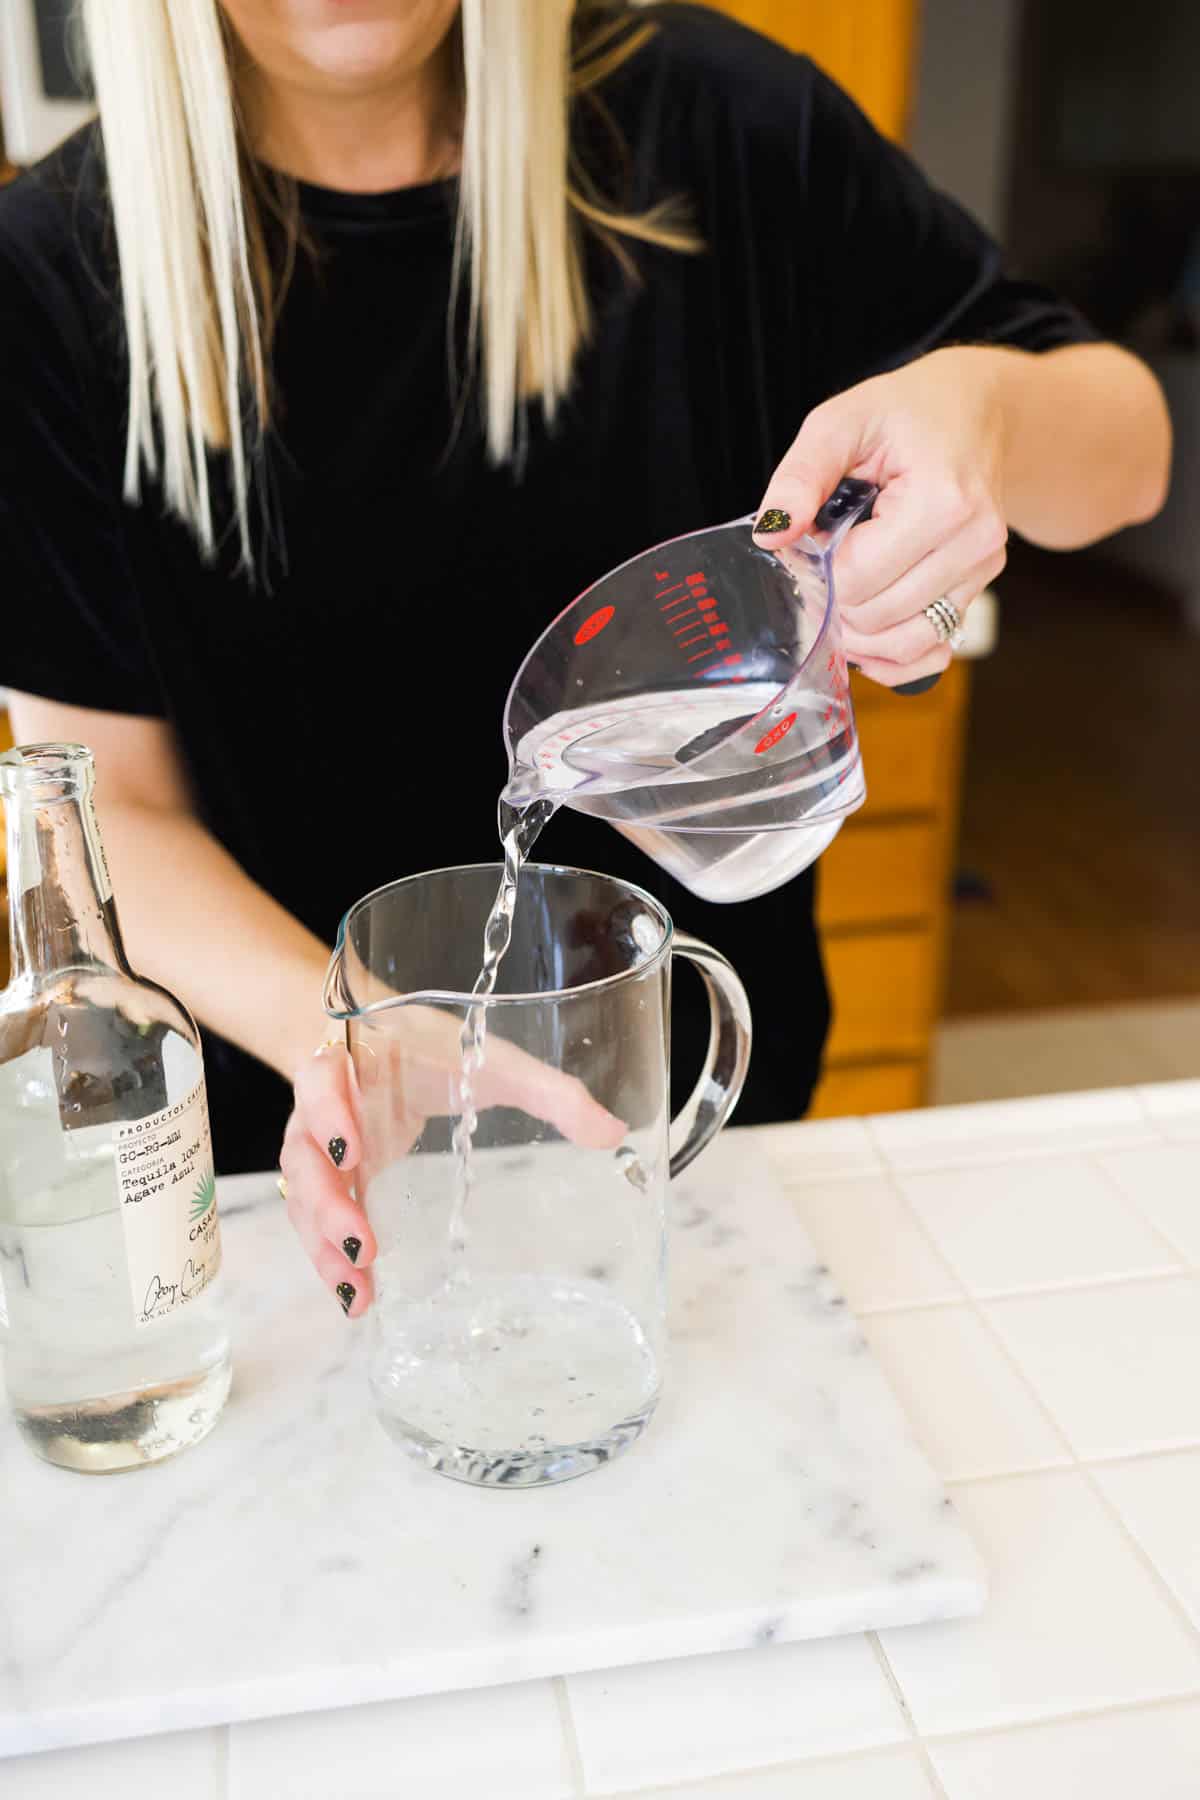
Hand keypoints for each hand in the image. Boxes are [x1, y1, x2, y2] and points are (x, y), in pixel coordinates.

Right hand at [279, 1014, 625, 1315]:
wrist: (374, 1044)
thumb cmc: (431, 1048)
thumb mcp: (491, 1059)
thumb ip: (549, 1091)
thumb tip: (612, 1131)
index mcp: (356, 1065)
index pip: (321, 1080)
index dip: (328, 1112)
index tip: (352, 1150)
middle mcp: (322, 1109)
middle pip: (302, 1155)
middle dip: (328, 1203)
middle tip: (362, 1243)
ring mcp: (318, 1150)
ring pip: (302, 1198)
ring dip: (324, 1246)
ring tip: (358, 1292)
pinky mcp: (328, 1182)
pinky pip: (314, 1223)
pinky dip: (330, 1261)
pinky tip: (356, 1298)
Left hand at [753, 346, 1009, 687]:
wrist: (976, 410)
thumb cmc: (908, 411)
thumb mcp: (843, 422)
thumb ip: (801, 477)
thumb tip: (770, 535)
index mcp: (941, 501)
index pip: (857, 577)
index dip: (818, 570)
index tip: (810, 541)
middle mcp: (972, 543)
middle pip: (876, 617)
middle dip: (835, 599)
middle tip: (821, 563)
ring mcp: (981, 571)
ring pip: (903, 645)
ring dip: (858, 634)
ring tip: (840, 592)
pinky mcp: (979, 588)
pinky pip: (931, 651)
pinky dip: (892, 657)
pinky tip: (866, 636)